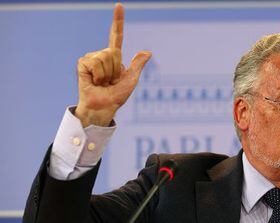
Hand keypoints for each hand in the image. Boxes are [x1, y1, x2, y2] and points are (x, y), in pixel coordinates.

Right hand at [75, 3, 150, 126]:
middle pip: (114, 52)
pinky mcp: (82, 63)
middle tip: (110, 81)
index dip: (118, 21)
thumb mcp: (131, 80)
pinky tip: (94, 82)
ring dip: (107, 74)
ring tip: (102, 83)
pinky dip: (98, 75)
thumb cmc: (116, 96)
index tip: (119, 5)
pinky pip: (95, 62)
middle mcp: (102, 55)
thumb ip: (137, 65)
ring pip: (105, 57)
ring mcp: (91, 58)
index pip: (116, 36)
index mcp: (114, 58)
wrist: (103, 107)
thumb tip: (147, 52)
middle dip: (115, 69)